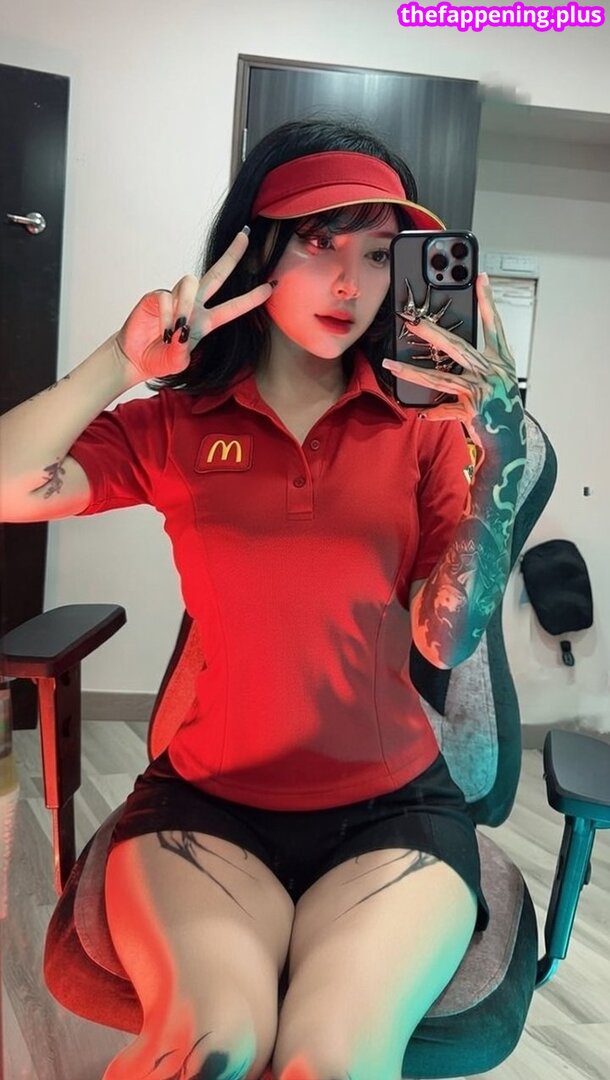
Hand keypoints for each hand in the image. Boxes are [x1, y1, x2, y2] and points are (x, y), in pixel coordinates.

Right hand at [115, 229, 272, 381]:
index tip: (270, 287)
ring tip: (177, 329)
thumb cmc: (161, 360)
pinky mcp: (156, 296)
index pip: (233, 307)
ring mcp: (176, 298)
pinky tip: (163, 330)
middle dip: (232, 255)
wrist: (136, 359)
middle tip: (245, 236)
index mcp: (207, 322)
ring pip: (190, 282)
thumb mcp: (178, 362)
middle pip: (218, 273)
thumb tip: (181, 331)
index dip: (251, 298)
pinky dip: (165, 315)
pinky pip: (166, 298)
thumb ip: (182, 350)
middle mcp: (195, 305)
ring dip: (185, 305)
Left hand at [382, 273, 524, 448]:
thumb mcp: (497, 385)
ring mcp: (482, 391)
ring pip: (441, 378)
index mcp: (501, 363)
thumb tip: (451, 356)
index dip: (488, 302)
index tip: (480, 278)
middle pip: (458, 348)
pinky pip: (447, 409)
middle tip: (413, 321)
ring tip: (390, 365)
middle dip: (433, 333)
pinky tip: (422, 412)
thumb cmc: (502, 411)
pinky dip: (436, 412)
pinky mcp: (472, 410)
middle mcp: (493, 373)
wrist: (511, 442)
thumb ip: (477, 369)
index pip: (494, 326)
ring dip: (412, 372)